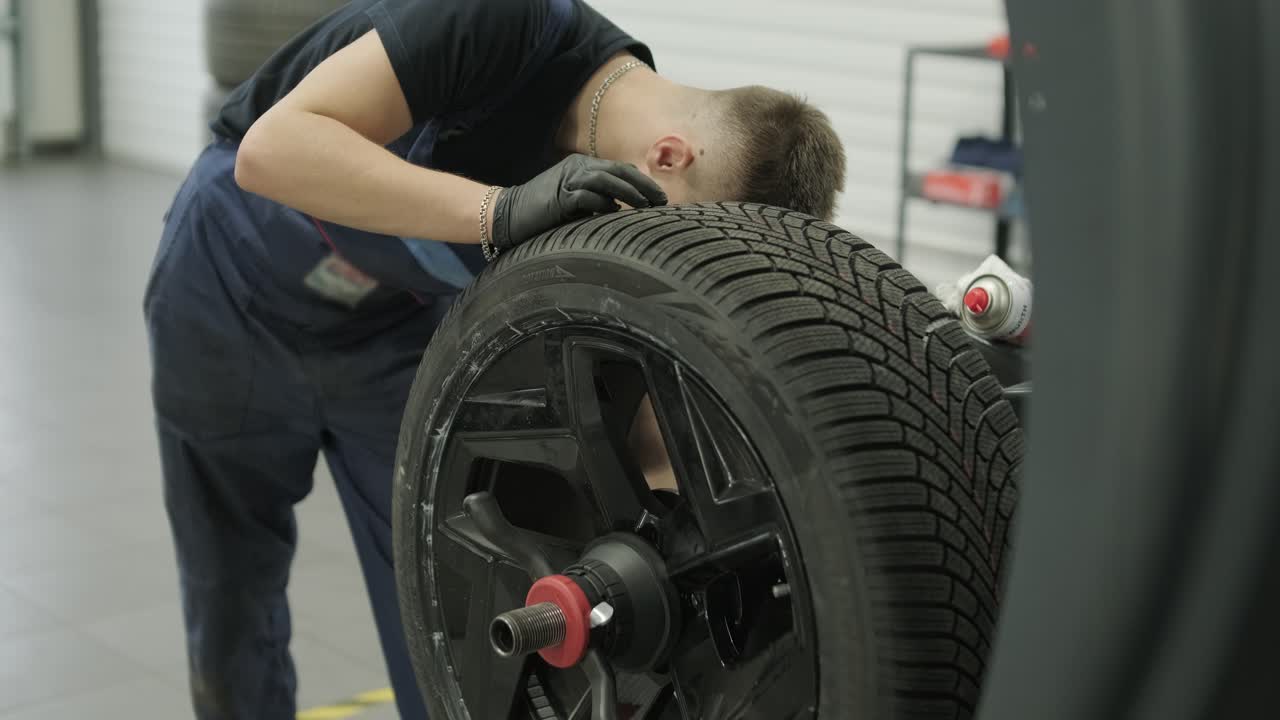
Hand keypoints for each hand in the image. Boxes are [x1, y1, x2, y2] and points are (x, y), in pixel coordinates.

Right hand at [491, 154, 667, 250]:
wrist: (507, 215)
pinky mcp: (559, 198)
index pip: (619, 169)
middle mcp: (577, 168)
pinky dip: (603, 205)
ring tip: (647, 207)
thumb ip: (596, 201)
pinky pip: (587, 198)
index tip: (660, 197)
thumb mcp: (574, 203)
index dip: (642, 182)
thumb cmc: (543, 213)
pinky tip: (616, 213)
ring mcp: (567, 181)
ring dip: (630, 194)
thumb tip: (623, 210)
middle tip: (662, 201)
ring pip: (606, 181)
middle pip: (618, 172)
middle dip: (643, 186)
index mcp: (582, 166)